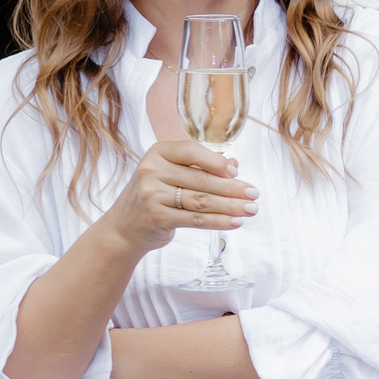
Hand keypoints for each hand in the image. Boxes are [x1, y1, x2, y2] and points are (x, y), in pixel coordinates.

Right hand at [99, 139, 258, 257]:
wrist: (124, 227)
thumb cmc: (155, 194)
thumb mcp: (171, 173)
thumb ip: (199, 166)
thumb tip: (234, 163)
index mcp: (157, 152)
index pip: (192, 151)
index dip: (216, 161)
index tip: (236, 172)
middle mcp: (151, 170)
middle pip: (201, 179)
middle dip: (232, 188)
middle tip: (254, 194)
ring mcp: (152, 194)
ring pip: (201, 200)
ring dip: (231, 206)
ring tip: (250, 209)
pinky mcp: (157, 217)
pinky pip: (195, 219)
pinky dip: (218, 222)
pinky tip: (235, 222)